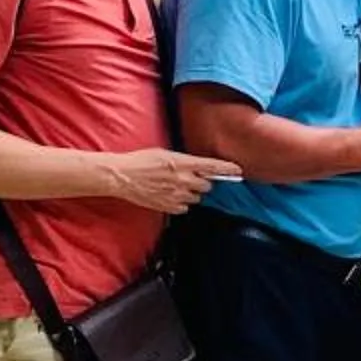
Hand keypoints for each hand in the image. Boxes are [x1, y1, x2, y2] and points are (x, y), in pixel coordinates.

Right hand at [104, 149, 239, 211]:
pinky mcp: (169, 206)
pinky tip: (171, 195)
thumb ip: (184, 161)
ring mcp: (176, 195)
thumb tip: (197, 165)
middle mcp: (182, 180)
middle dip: (203, 182)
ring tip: (177, 186)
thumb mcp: (165, 153)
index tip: (237, 171)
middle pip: (207, 185)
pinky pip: (184, 207)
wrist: (122, 176)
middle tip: (192, 178)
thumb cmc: (140, 161)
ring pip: (197, 197)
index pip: (212, 167)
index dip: (227, 169)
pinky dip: (181, 202)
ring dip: (192, 193)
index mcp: (182, 163)